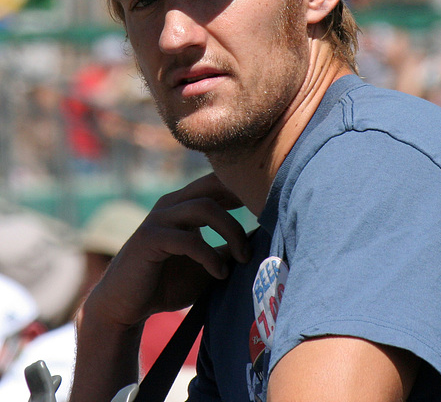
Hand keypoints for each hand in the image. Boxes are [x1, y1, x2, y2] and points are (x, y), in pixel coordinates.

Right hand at [82, 173, 250, 329]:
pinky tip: (220, 274)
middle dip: (242, 199)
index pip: (216, 183)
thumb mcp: (207, 264)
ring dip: (230, 231)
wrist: (124, 307)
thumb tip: (263, 241)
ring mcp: (159, 218)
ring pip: (204, 208)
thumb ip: (228, 249)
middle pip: (214, 186)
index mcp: (184, 204)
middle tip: (265, 219)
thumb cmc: (168, 283)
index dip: (242, 188)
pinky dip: (210, 256)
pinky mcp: (150, 239)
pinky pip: (189, 240)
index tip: (268, 203)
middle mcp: (171, 204)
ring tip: (243, 257)